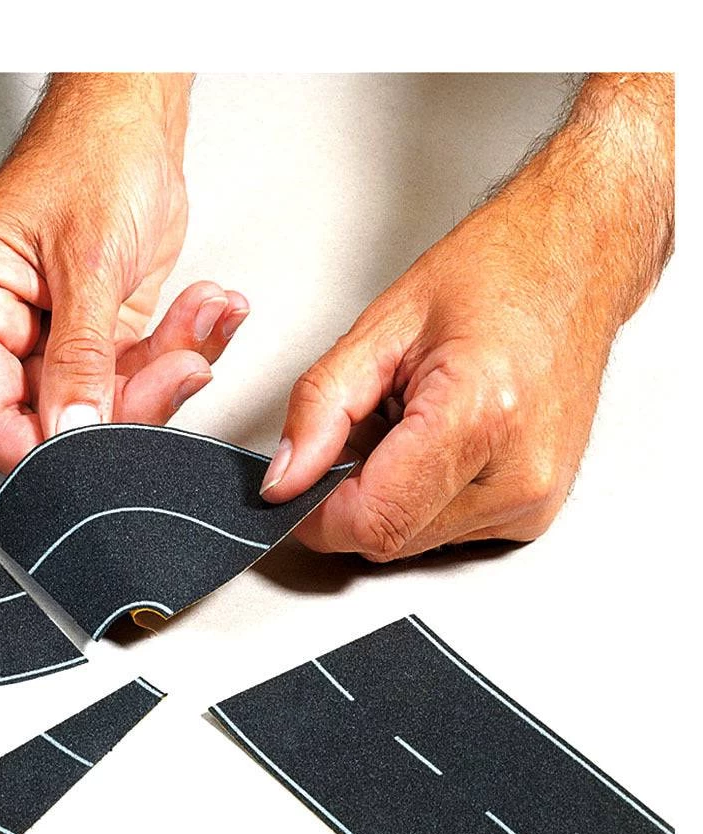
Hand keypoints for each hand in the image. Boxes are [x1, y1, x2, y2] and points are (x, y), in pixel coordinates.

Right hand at [0, 73, 247, 472]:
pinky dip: (183, 347)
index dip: (47, 450)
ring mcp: (60, 337)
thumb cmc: (90, 152)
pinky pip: (144, 370)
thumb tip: (71, 428)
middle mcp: (9, 331)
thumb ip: (81, 355)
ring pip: (114, 401)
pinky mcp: (105, 335)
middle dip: (133, 399)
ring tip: (201, 313)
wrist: (133, 117)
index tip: (104, 447)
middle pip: (61, 420)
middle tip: (178, 363)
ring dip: (171, 365)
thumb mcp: (88, 260)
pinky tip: (207, 309)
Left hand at [260, 73, 672, 560]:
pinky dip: (419, 498)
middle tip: (362, 429)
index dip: (315, 513)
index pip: (372, 520)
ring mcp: (533, 501)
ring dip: (386, 498)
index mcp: (478, 417)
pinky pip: (444, 532)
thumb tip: (285, 480)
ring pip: (411, 542)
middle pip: (388, 538)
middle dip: (349, 497)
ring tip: (407, 427)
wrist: (576, 264)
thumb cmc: (496, 276)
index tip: (295, 485)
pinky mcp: (534, 513)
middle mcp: (517, 474)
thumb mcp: (381, 328)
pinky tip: (434, 446)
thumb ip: (320, 408)